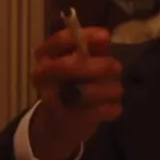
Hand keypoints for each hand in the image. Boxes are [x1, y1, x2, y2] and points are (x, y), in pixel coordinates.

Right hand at [28, 26, 123, 159]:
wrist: (58, 123)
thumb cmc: (72, 84)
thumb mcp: (79, 61)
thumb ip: (91, 48)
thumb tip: (105, 37)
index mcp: (44, 55)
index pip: (61, 39)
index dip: (86, 36)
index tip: (106, 37)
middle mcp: (42, 74)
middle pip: (74, 65)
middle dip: (101, 66)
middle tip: (117, 67)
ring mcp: (51, 99)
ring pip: (90, 91)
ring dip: (111, 89)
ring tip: (116, 89)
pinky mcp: (67, 122)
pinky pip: (99, 111)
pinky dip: (111, 108)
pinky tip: (112, 106)